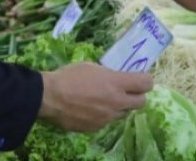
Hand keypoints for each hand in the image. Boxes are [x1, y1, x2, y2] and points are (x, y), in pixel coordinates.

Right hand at [38, 62, 152, 131]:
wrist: (49, 97)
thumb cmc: (68, 76)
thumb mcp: (91, 67)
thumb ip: (108, 75)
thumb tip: (115, 79)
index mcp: (116, 83)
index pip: (146, 83)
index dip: (145, 80)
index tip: (139, 78)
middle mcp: (116, 103)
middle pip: (142, 103)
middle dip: (137, 96)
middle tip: (126, 91)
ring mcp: (107, 118)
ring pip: (124, 114)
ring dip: (119, 107)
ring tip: (104, 100)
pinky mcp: (97, 128)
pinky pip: (107, 121)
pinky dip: (103, 115)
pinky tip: (90, 109)